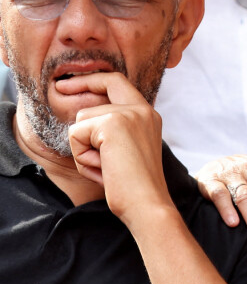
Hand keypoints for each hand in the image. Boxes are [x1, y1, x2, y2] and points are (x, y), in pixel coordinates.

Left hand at [64, 72, 171, 226]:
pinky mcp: (113, 123)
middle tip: (60, 87)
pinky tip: (101, 168)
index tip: (73, 82)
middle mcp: (142, 109)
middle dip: (78, 86)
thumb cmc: (134, 186)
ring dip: (83, 147)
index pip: (119, 82)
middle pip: (100, 91)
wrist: (147, 203)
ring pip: (82, 120)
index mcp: (148, 114)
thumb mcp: (127, 150)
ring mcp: (128, 113)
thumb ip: (115, 129)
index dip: (95, 79)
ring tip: (104, 166)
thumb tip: (83, 118)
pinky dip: (81, 156)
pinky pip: (76, 135)